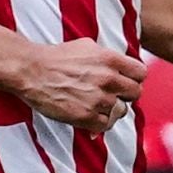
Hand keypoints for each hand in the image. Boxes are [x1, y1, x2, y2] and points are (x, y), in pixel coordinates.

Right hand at [14, 38, 146, 131]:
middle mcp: (108, 79)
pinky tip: (90, 117)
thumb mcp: (88, 46)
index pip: (141, 73)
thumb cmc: (57, 58)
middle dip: (126, 94)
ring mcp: (98, 99)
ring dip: (112, 110)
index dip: (134, 78)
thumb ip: (109, 57)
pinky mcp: (86, 117)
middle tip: (113, 95)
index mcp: (111, 60)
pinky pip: (105, 125)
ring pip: (121, 111)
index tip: (125, 81)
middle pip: (136, 93)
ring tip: (97, 105)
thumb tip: (123, 66)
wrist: (32, 71)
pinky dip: (99, 124)